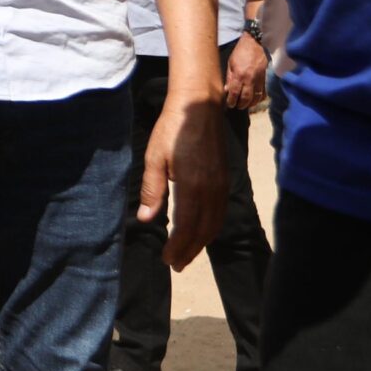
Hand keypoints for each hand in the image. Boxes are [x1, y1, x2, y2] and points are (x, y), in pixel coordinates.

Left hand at [141, 96, 225, 269]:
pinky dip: (211, 228)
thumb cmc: (172, 129)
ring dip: (201, 242)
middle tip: (176, 265)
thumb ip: (152, 189)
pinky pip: (220, 212)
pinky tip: (201, 231)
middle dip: (190, 250)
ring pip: (215, 223)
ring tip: (187, 254)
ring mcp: (221, 185)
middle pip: (203, 230)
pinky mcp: (224, 179)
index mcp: (191, 186)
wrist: (199, 106)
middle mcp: (211, 190)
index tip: (167, 259)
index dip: (178, 247)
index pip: (186, 227)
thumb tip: (146, 219)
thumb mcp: (155, 157)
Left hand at [223, 33, 268, 112]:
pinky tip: (255, 100)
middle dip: (241, 105)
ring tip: (245, 105)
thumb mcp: (230, 63)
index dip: (231, 101)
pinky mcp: (264, 79)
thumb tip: (227, 90)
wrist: (255, 43)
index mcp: (239, 75)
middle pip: (246, 98)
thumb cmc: (240, 52)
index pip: (235, 93)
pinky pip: (263, 93)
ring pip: (256, 98)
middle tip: (237, 106)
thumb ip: (229, 78)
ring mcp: (259, 80)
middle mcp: (250, 79)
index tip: (229, 105)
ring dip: (250, 104)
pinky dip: (259, 99)